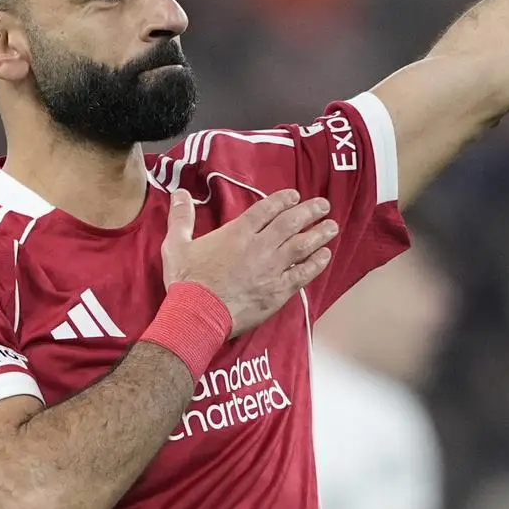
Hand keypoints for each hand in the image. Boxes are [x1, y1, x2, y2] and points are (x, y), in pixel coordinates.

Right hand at [162, 187, 337, 334]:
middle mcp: (259, 247)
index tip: (294, 195)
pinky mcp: (278, 291)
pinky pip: (303, 274)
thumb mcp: (176, 245)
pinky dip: (316, 264)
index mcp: (237, 233)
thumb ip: (181, 217)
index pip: (266, 209)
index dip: (283, 199)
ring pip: (302, 246)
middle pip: (290, 223)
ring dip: (319, 234)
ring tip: (332, 226)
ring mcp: (271, 269)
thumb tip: (179, 193)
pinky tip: (326, 256)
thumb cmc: (186, 281)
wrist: (198, 315)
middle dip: (309, 211)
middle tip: (323, 205)